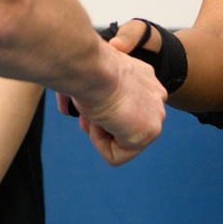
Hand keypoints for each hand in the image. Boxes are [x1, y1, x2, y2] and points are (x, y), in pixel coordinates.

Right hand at [60, 33, 166, 165]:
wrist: (91, 67)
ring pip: (121, 142)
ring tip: (93, 111)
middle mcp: (156, 95)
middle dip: (100, 123)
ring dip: (98, 130)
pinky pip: (116, 156)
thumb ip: (90, 93)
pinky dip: (99, 142)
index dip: (99, 109)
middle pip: (124, 126)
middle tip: (87, 109)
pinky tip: (99, 120)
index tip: (88, 99)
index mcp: (143, 77)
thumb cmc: (84, 67)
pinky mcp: (148, 132)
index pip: (124, 107)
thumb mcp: (89, 78)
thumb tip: (67, 108)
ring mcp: (155, 115)